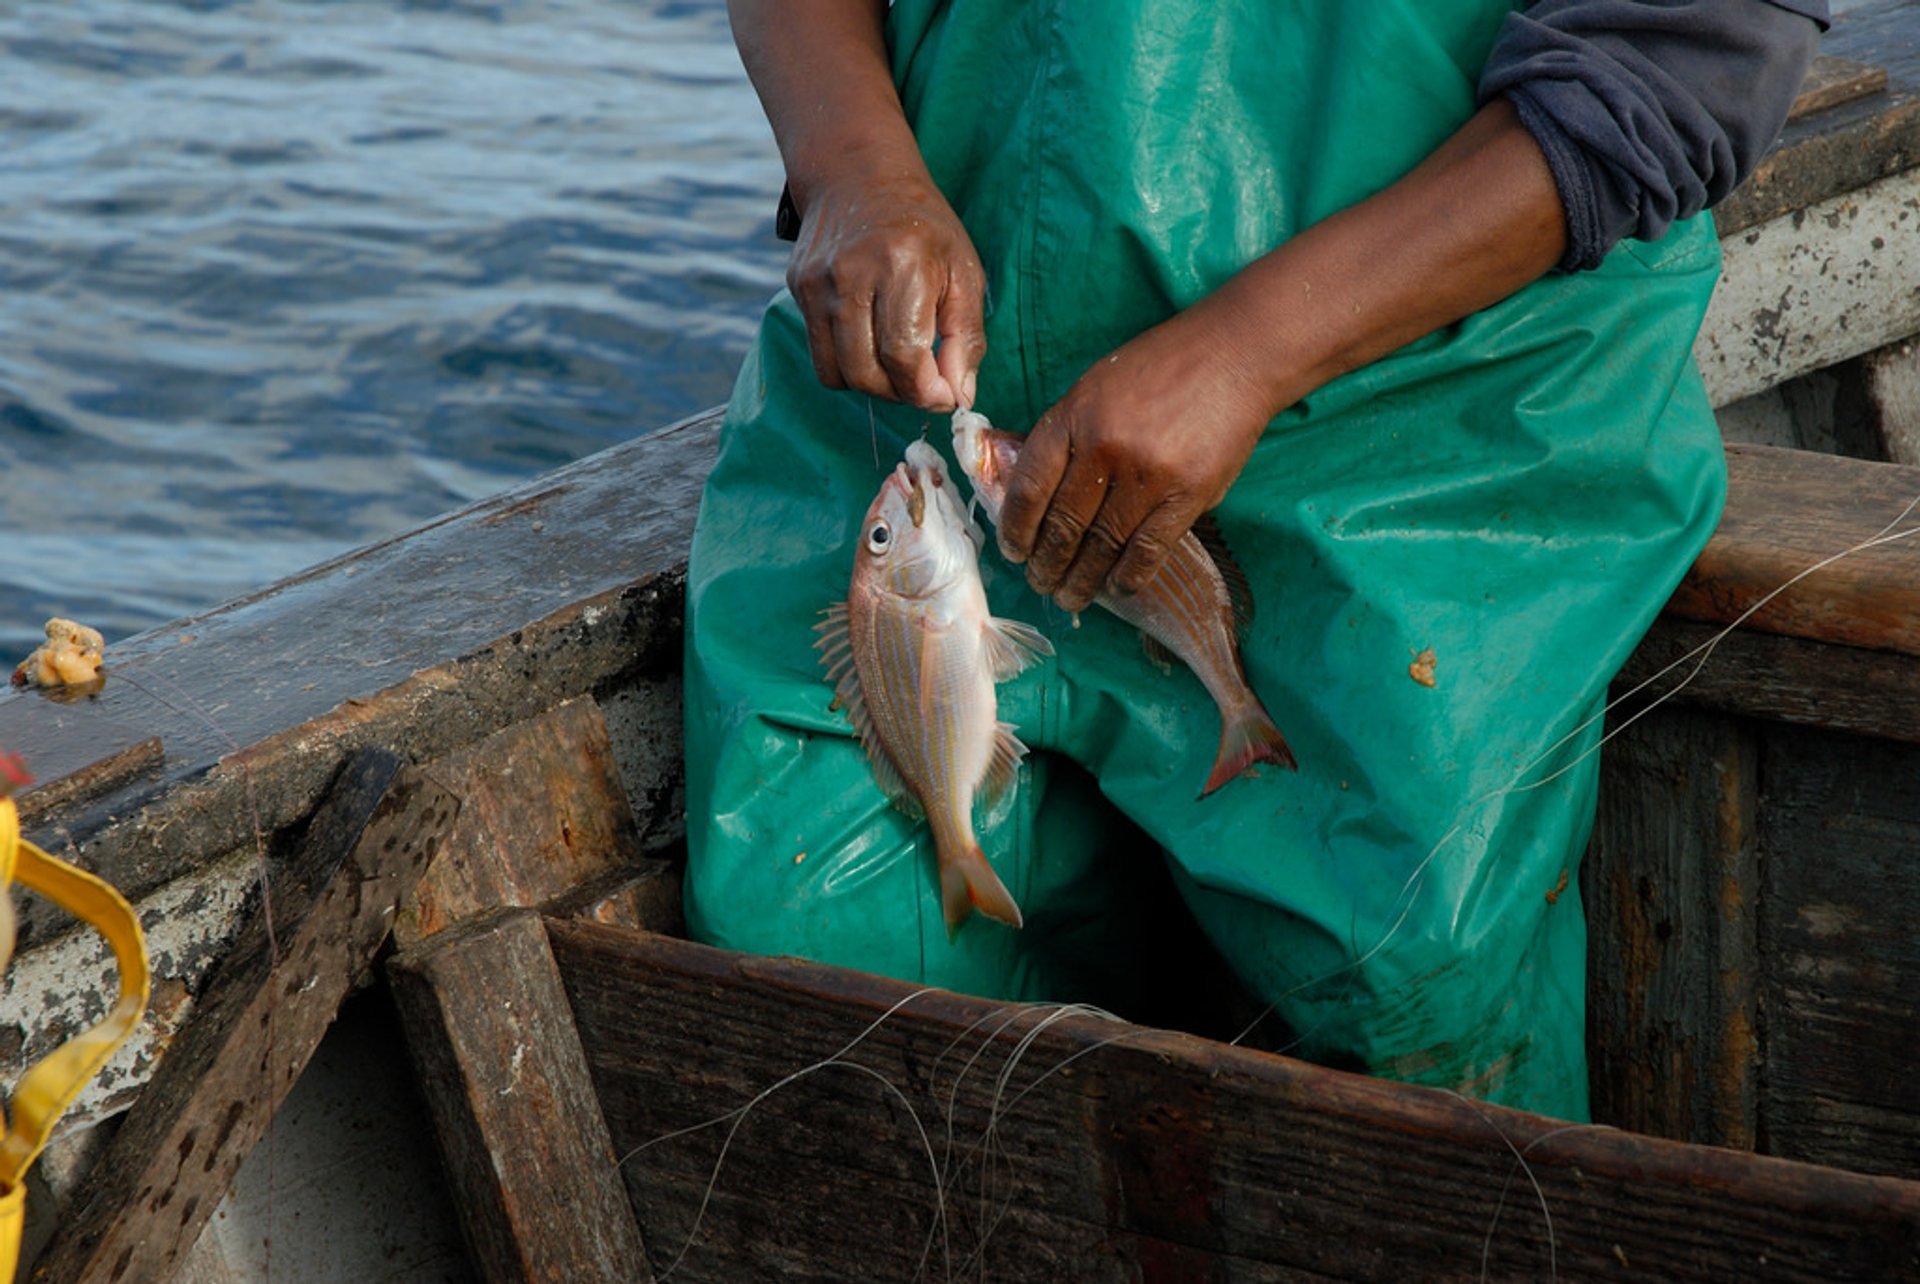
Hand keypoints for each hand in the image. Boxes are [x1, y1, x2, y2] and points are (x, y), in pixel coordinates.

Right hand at [786, 171, 986, 411]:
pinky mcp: (799, 289)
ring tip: (898, 367)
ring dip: (874, 386)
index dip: (926, 392)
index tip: (944, 396)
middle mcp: (851, 274)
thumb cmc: (924, 228)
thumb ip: (966, 337)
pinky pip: (821, 356)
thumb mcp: (964, 272)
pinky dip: (849, 367)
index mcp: (900, 265)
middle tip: (924, 383)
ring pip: (839, 375)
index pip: (904, 357)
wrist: (860, 175)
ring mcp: (818, 283)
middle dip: (902, 394)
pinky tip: (871, 345)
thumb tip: (960, 397)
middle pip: (867, 374)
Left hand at [998, 306, 1276, 610]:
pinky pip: (1148, 550)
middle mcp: (1104, 448)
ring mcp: (1147, 475)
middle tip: (1040, 584)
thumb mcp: (1095, 387)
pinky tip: (1116, 586)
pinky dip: (1128, 576)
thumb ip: (1066, 434)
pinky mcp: (1188, 495)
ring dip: (1082, 580)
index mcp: (1073, 417)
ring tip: (1070, 597)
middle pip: (1063, 524)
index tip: (1014, 551)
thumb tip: (1033, 490)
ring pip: (1102, 545)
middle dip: (1046, 564)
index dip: (1015, 528)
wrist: (1233, 355)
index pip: (1029, 487)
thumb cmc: (1160, 368)